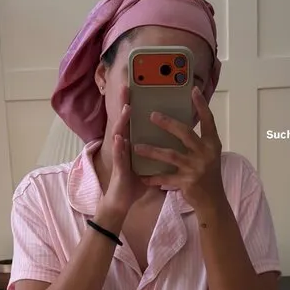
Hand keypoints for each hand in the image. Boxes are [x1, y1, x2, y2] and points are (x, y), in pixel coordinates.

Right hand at [105, 86, 147, 214]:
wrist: (122, 202)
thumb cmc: (134, 182)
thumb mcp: (145, 162)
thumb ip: (154, 149)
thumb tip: (171, 139)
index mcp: (132, 143)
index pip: (133, 120)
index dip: (134, 104)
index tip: (138, 88)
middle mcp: (124, 146)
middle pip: (124, 121)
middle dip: (124, 104)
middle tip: (126, 87)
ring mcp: (120, 156)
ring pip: (119, 135)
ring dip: (122, 121)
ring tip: (127, 108)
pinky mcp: (118, 169)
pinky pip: (119, 157)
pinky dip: (119, 147)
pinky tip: (120, 138)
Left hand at [133, 86, 223, 209]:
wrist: (213, 201)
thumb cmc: (208, 175)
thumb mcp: (208, 155)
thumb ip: (199, 141)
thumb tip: (182, 124)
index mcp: (212, 144)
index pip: (209, 121)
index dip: (202, 105)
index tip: (194, 90)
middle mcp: (206, 154)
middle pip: (185, 134)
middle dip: (168, 124)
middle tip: (152, 115)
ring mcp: (196, 168)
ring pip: (170, 155)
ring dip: (152, 151)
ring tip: (136, 147)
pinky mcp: (187, 182)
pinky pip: (166, 178)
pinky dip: (153, 177)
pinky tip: (142, 177)